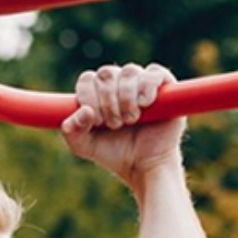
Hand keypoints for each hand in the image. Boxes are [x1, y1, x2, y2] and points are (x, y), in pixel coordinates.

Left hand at [60, 64, 184, 187]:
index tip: (96, 121)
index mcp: (97, 92)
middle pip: (107, 73)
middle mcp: (118, 82)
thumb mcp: (84, 147)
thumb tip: (84, 110)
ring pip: (129, 71)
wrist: (143, 166)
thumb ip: (72, 131)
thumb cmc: (114, 153)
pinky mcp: (164, 85)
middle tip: (115, 124)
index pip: (87, 79)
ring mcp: (141, 82)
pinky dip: (147, 86)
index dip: (89, 98)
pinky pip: (154, 72)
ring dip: (126, 98)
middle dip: (107, 102)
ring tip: (131, 120)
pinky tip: (145, 104)